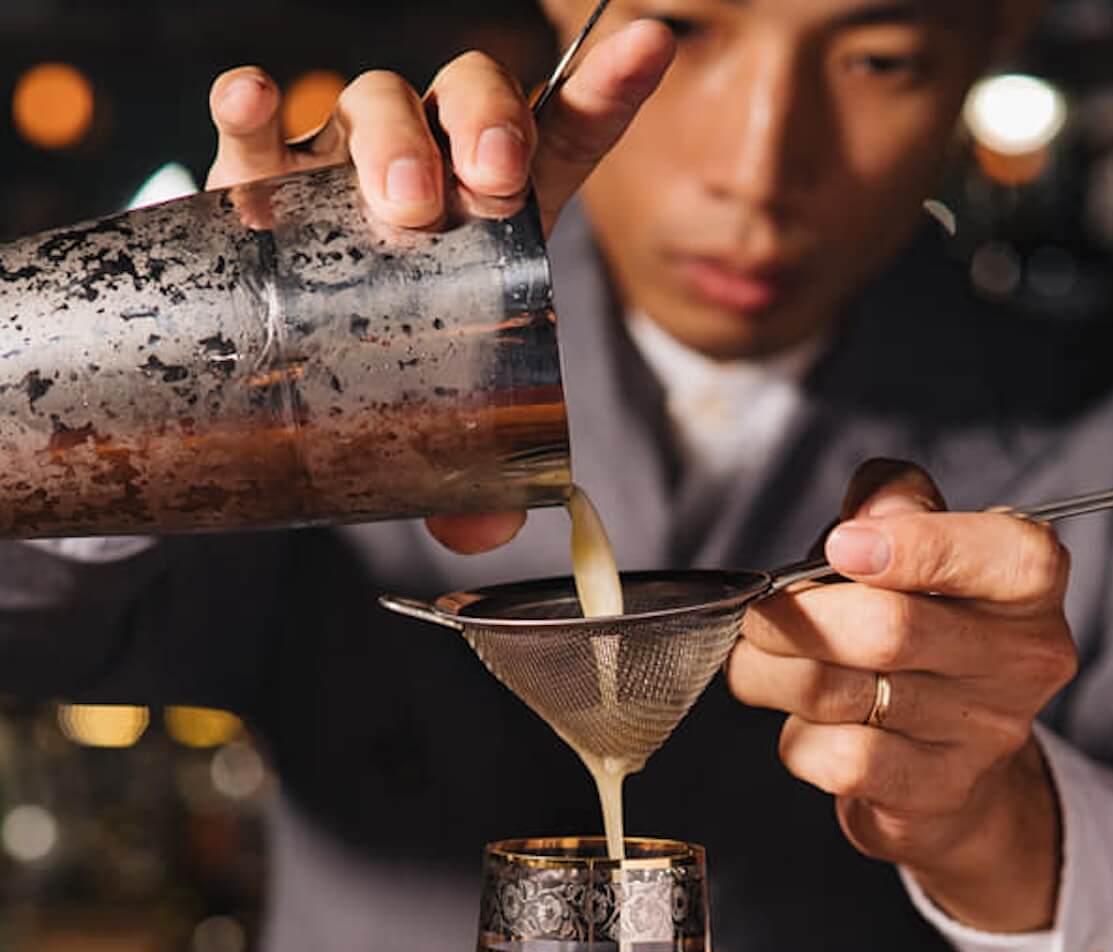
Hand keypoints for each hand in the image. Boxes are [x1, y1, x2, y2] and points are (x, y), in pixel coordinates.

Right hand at [205, 24, 674, 552]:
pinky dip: (249, 111)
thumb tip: (487, 529)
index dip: (607, 90)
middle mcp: (425, 168)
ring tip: (403, 201)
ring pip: (375, 100)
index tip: (650, 46)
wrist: (281, 389)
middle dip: (490, 124)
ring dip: (395, 135)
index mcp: (495, 215)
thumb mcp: (441, 436)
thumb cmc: (385, 388)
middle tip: (492, 183)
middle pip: (470, 99)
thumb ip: (474, 486)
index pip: (563, 139)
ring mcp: (340, 166)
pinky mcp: (256, 181)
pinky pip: (252, 128)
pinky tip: (253, 105)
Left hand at [726, 460, 1078, 932]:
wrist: (956, 772)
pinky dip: (797, 738)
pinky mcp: (938, 793)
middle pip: (888, 628)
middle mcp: (1022, 659)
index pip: (1003, 555)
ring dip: (773, 674)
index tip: (841, 546)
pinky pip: (838, 758)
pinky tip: (806, 727)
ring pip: (840, 693)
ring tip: (760, 664)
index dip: (918, 546)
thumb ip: (896, 504)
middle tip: (758, 616)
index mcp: (1027, 584)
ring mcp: (984, 734)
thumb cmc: (926, 639)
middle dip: (797, 618)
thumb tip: (867, 512)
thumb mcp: (921, 552)